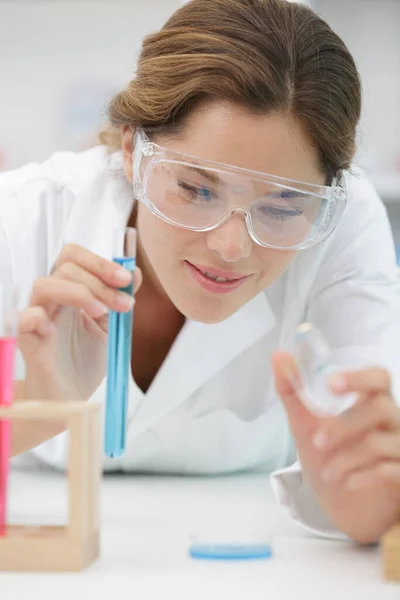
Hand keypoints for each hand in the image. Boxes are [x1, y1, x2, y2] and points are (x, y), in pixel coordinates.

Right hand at [18, 243, 141, 402]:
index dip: (100, 262)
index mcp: (70, 291)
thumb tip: (135, 272)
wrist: (72, 397)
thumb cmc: (86, 361)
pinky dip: (41, 319)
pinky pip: (24, 318)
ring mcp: (37, 318)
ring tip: (101, 313)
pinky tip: (57, 333)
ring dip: (78, 293)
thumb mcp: (111, 327)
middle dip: (99, 280)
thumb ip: (120, 299)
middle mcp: (52, 300)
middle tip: (124, 304)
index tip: (126, 280)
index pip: (74, 258)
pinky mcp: (26, 340)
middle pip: (65, 267)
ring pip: (44, 285)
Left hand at [272, 351, 399, 543]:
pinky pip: (391, 470)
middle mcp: (390, 421)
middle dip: (345, 424)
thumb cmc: (327, 456)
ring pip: (381, 442)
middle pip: (381, 408)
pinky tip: (348, 482)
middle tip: (318, 441)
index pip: (378, 378)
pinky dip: (365, 476)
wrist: (339, 504)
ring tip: (327, 471)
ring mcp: (398, 448)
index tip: (330, 384)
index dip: (358, 378)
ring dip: (348, 457)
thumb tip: (278, 356)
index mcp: (369, 402)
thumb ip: (293, 390)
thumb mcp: (305, 422)